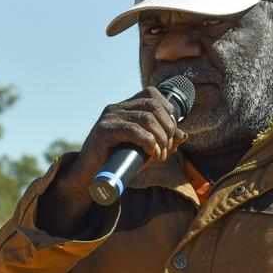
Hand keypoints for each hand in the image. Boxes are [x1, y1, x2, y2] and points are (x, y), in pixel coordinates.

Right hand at [41, 87, 186, 234]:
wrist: (89, 178)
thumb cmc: (117, 162)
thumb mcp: (144, 149)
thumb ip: (163, 141)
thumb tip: (183, 135)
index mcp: (124, 107)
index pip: (152, 94)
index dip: (168, 111)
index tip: (170, 132)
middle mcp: (116, 108)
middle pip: (153, 106)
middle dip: (168, 128)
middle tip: (167, 149)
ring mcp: (108, 118)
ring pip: (147, 118)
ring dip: (161, 138)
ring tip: (160, 155)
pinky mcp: (103, 131)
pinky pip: (133, 130)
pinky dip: (149, 142)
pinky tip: (152, 153)